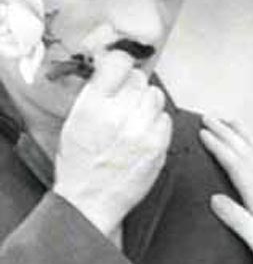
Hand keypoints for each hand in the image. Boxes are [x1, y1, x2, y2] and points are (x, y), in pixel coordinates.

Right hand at [53, 51, 171, 237]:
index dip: (123, 64)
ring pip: (156, 97)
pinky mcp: (158, 146)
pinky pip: (166, 119)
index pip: (120, 63)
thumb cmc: (80, 164)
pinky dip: (157, 124)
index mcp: (93, 106)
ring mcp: (141, 131)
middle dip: (135, 88)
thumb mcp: (75, 121)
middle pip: (141, 79)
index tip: (122, 70)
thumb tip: (113, 70)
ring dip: (148, 104)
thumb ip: (96, 94)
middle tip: (127, 103)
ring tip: (136, 119)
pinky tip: (144, 134)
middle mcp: (118, 115)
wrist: (90, 200)